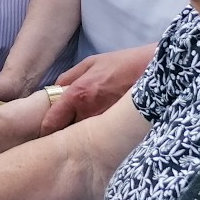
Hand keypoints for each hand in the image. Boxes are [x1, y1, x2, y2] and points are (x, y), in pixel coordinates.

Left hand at [39, 44, 154, 135]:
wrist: (156, 72)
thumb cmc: (122, 64)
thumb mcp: (90, 63)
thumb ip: (68, 77)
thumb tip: (55, 89)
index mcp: (77, 95)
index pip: (52, 121)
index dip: (45, 128)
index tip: (43, 132)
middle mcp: (89, 112)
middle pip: (66, 131)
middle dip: (62, 132)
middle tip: (60, 131)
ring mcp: (104, 123)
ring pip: (83, 136)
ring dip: (80, 134)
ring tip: (82, 130)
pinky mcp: (118, 129)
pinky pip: (101, 136)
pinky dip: (97, 135)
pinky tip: (100, 130)